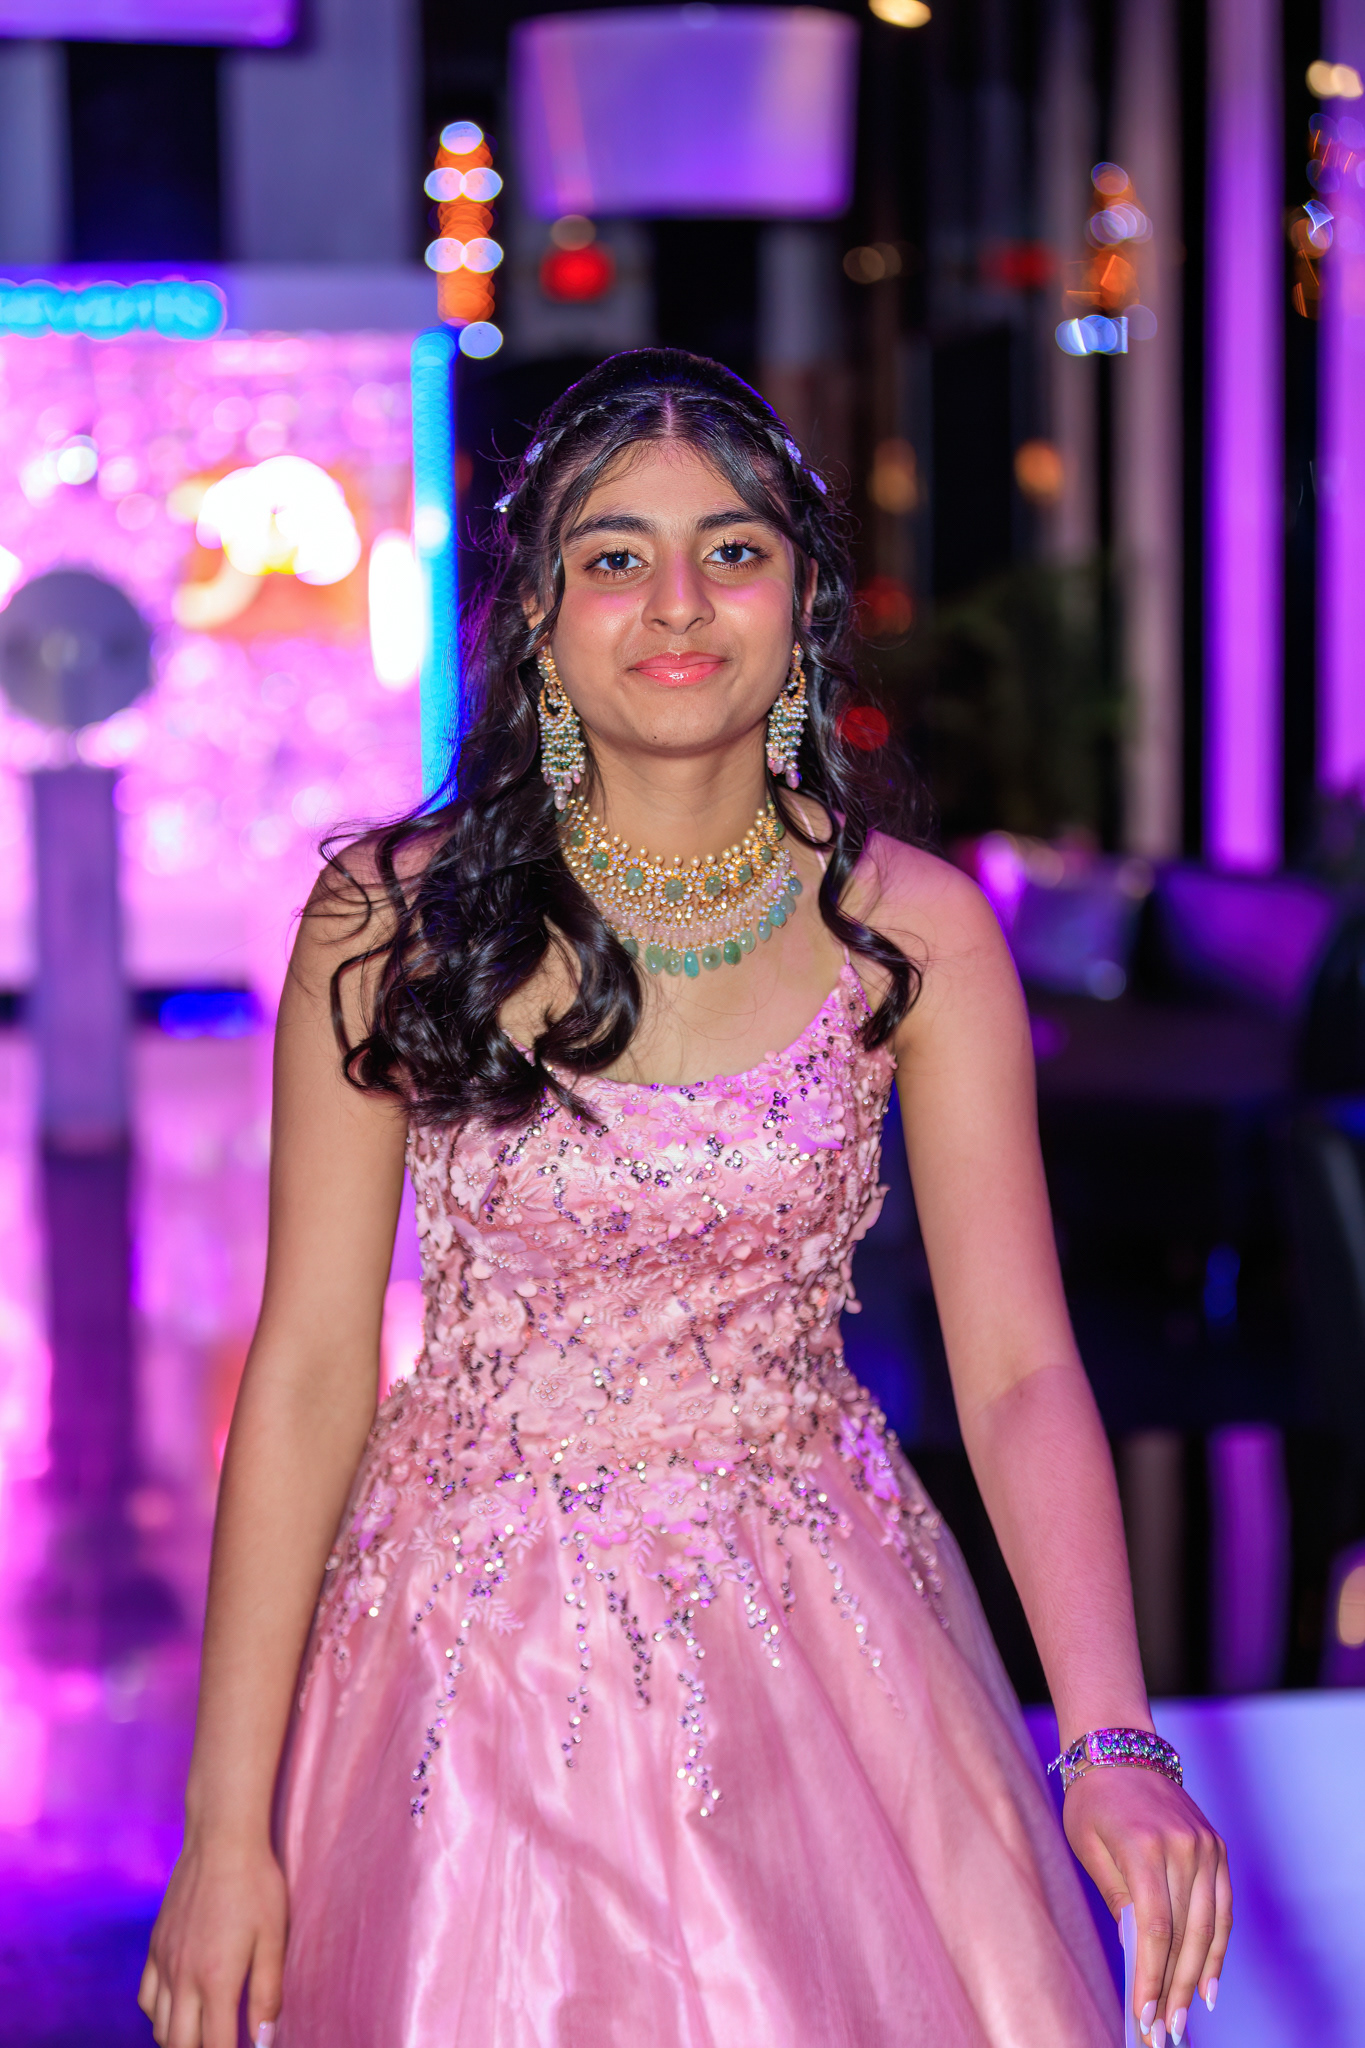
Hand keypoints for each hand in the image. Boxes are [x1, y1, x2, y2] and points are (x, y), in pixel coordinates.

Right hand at [138, 1836, 286, 2046]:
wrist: (221, 1840)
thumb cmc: (255, 1885)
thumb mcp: (274, 1938)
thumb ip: (267, 1993)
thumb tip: (262, 2040)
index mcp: (216, 1980)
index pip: (214, 2047)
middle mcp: (183, 1978)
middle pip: (179, 2045)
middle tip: (222, 2042)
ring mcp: (164, 1962)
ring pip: (158, 2027)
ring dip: (179, 2040)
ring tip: (203, 2034)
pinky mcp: (155, 1946)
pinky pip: (145, 1998)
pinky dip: (159, 2014)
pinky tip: (179, 2007)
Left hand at [1063, 1766, 1230, 2046]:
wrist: (1122, 1747)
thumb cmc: (1093, 1799)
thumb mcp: (1089, 1846)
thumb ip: (1117, 1899)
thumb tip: (1137, 1956)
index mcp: (1145, 1845)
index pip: (1154, 1927)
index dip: (1151, 1976)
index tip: (1143, 2015)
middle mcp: (1183, 1846)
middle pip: (1185, 1934)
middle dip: (1173, 1988)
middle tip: (1163, 2031)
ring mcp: (1206, 1847)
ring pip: (1209, 1927)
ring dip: (1197, 1977)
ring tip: (1184, 2016)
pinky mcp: (1217, 1849)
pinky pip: (1221, 1908)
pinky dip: (1217, 1948)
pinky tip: (1208, 1983)